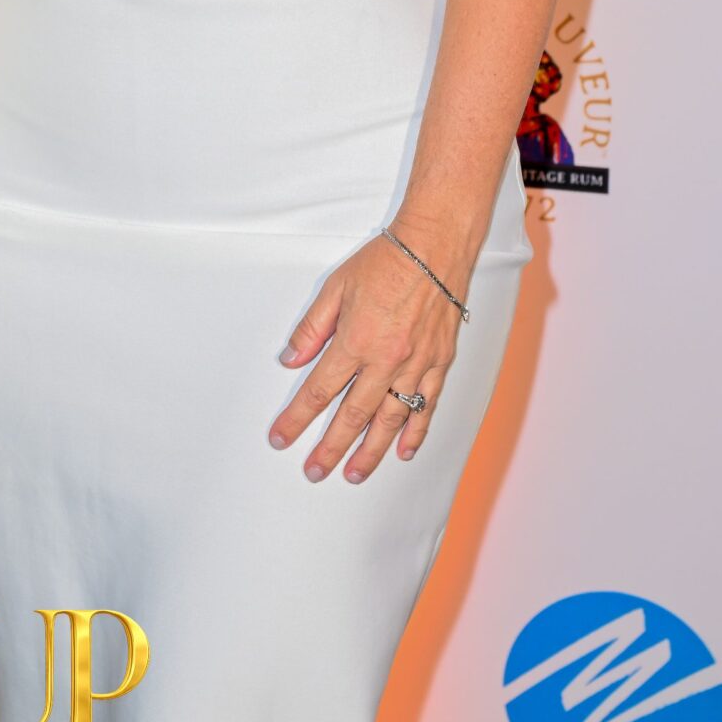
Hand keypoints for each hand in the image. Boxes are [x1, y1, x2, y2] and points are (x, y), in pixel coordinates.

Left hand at [267, 230, 466, 482]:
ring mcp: (416, 365)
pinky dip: (414, 433)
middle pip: (352, 416)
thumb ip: (312, 328)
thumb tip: (290, 358)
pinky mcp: (440, 364)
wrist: (435, 247)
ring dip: (370, 452)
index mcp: (356, 341)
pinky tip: (403, 451)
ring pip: (390, 421)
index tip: (281, 437)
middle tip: (314, 471)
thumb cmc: (386, 261)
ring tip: (354, 474)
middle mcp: (387, 360)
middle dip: (330, 448)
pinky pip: (426, 407)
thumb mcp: (336, 287)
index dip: (297, 417)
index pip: (318, 390)